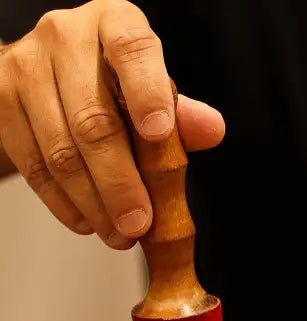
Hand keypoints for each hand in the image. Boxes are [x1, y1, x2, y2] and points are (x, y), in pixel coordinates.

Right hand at [0, 0, 224, 248]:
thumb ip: (182, 115)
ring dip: (94, 203)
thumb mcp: (155, 94)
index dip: (147, 93)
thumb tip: (211, 128)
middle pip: (93, 120)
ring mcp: (25, 66)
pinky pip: (34, 164)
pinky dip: (64, 202)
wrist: (52, 81)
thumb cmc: (117, 88)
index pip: (132, 50)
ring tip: (120, 235)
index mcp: (115, 25)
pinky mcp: (0, 101)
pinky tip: (88, 222)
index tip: (159, 134)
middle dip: (120, 182)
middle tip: (140, 224)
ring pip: (61, 150)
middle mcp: (65, 36)